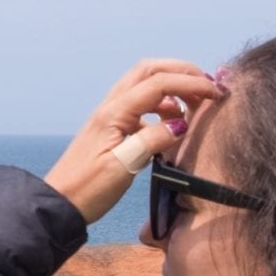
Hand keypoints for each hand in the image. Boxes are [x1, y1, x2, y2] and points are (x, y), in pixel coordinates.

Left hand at [43, 59, 227, 224]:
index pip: (159, 83)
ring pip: (145, 86)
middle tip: (207, 87)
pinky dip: (161, 107)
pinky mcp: (112, 129)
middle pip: (150, 71)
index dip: (190, 83)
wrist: (59, 204)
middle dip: (182, 73)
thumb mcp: (123, 166)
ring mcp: (110, 117)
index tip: (216, 93)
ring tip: (194, 107)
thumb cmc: (87, 189)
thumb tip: (180, 124)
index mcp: (114, 112)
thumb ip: (153, 140)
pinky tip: (171, 125)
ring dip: (172, 88)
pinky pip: (140, 106)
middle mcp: (111, 107)